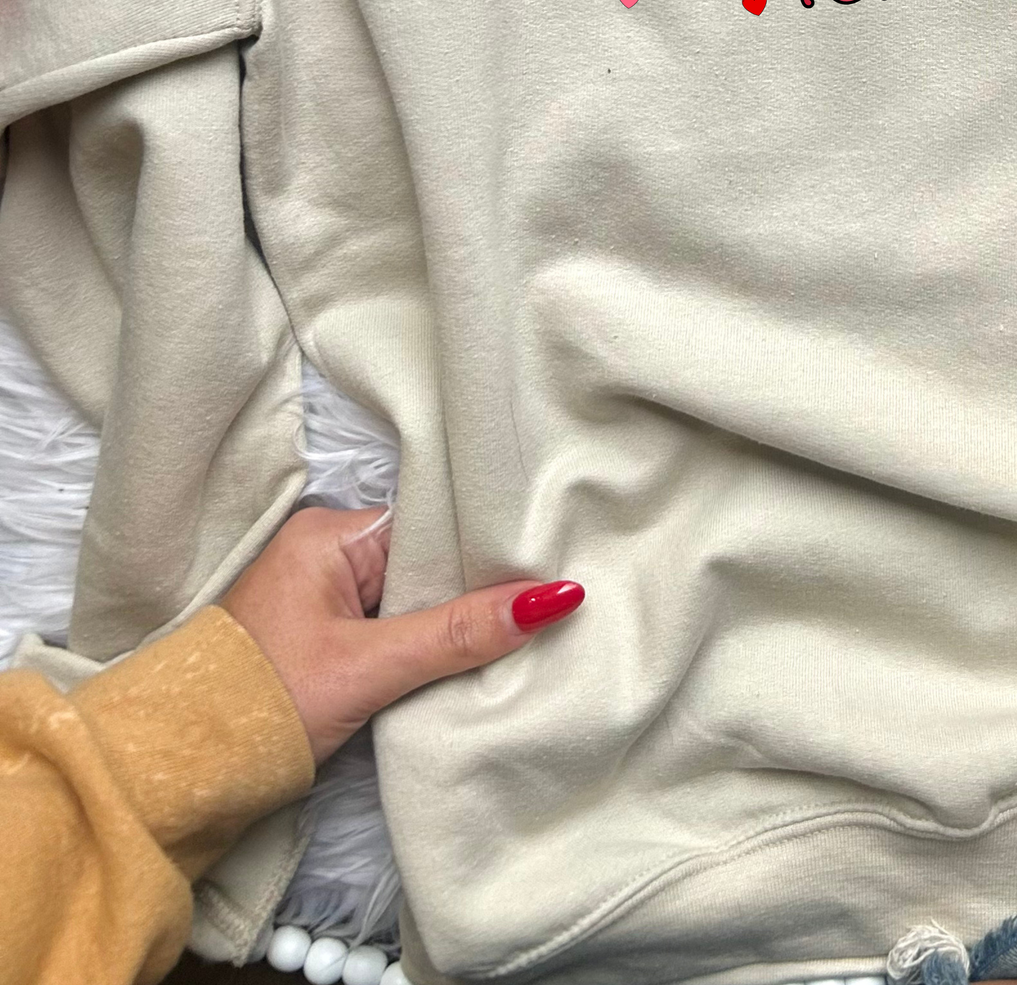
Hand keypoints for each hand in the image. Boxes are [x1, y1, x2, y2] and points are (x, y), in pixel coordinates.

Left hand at [220, 505, 582, 763]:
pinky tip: (467, 659)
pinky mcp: (323, 640)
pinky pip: (394, 627)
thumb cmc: (261, 706)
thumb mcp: (370, 668)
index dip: (488, 547)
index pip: (434, 524)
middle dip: (476, 588)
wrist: (172, 778)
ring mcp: (323, 597)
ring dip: (452, 623)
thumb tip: (556, 596)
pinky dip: (425, 645)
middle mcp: (326, 552)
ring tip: (523, 629)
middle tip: (548, 602)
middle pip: (428, 561)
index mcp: (330, 533)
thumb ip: (460, 632)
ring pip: (414, 599)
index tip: (550, 560)